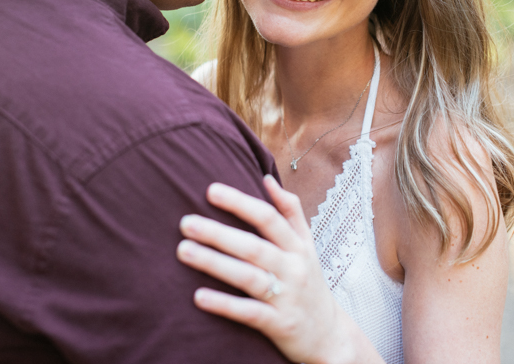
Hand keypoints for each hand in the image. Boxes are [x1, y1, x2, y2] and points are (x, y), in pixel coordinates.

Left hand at [177, 176, 375, 363]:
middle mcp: (294, 268)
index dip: (240, 203)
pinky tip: (198, 296)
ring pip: (249, 277)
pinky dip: (225, 305)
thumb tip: (267, 179)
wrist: (329, 335)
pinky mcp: (280, 325)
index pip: (269, 218)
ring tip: (184, 251)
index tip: (210, 190)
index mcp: (298, 246)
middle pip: (254, 246)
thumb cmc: (309, 283)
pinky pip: (250, 313)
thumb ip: (290, 212)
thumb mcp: (307, 246)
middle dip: (219, 233)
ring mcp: (287, 297)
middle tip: (186, 222)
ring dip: (215, 263)